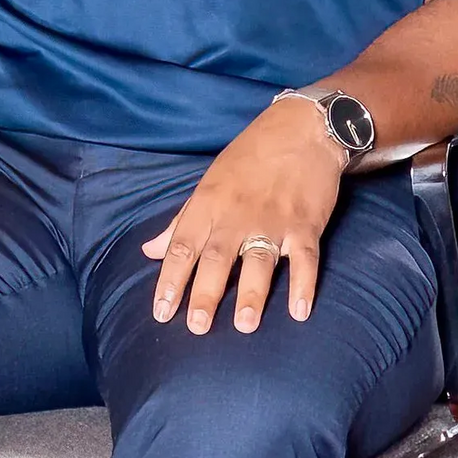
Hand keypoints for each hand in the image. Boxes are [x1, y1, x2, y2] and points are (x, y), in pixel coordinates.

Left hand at [142, 103, 346, 333]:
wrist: (302, 129)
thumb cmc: (251, 156)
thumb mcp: (208, 182)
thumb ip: (181, 221)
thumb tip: (150, 252)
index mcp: (210, 204)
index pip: (183, 246)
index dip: (171, 281)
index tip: (162, 312)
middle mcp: (239, 215)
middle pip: (218, 258)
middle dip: (206, 294)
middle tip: (197, 328)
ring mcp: (275, 220)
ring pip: (260, 261)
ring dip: (253, 294)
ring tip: (245, 325)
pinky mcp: (307, 224)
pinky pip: (305, 258)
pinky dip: (304, 285)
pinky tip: (300, 312)